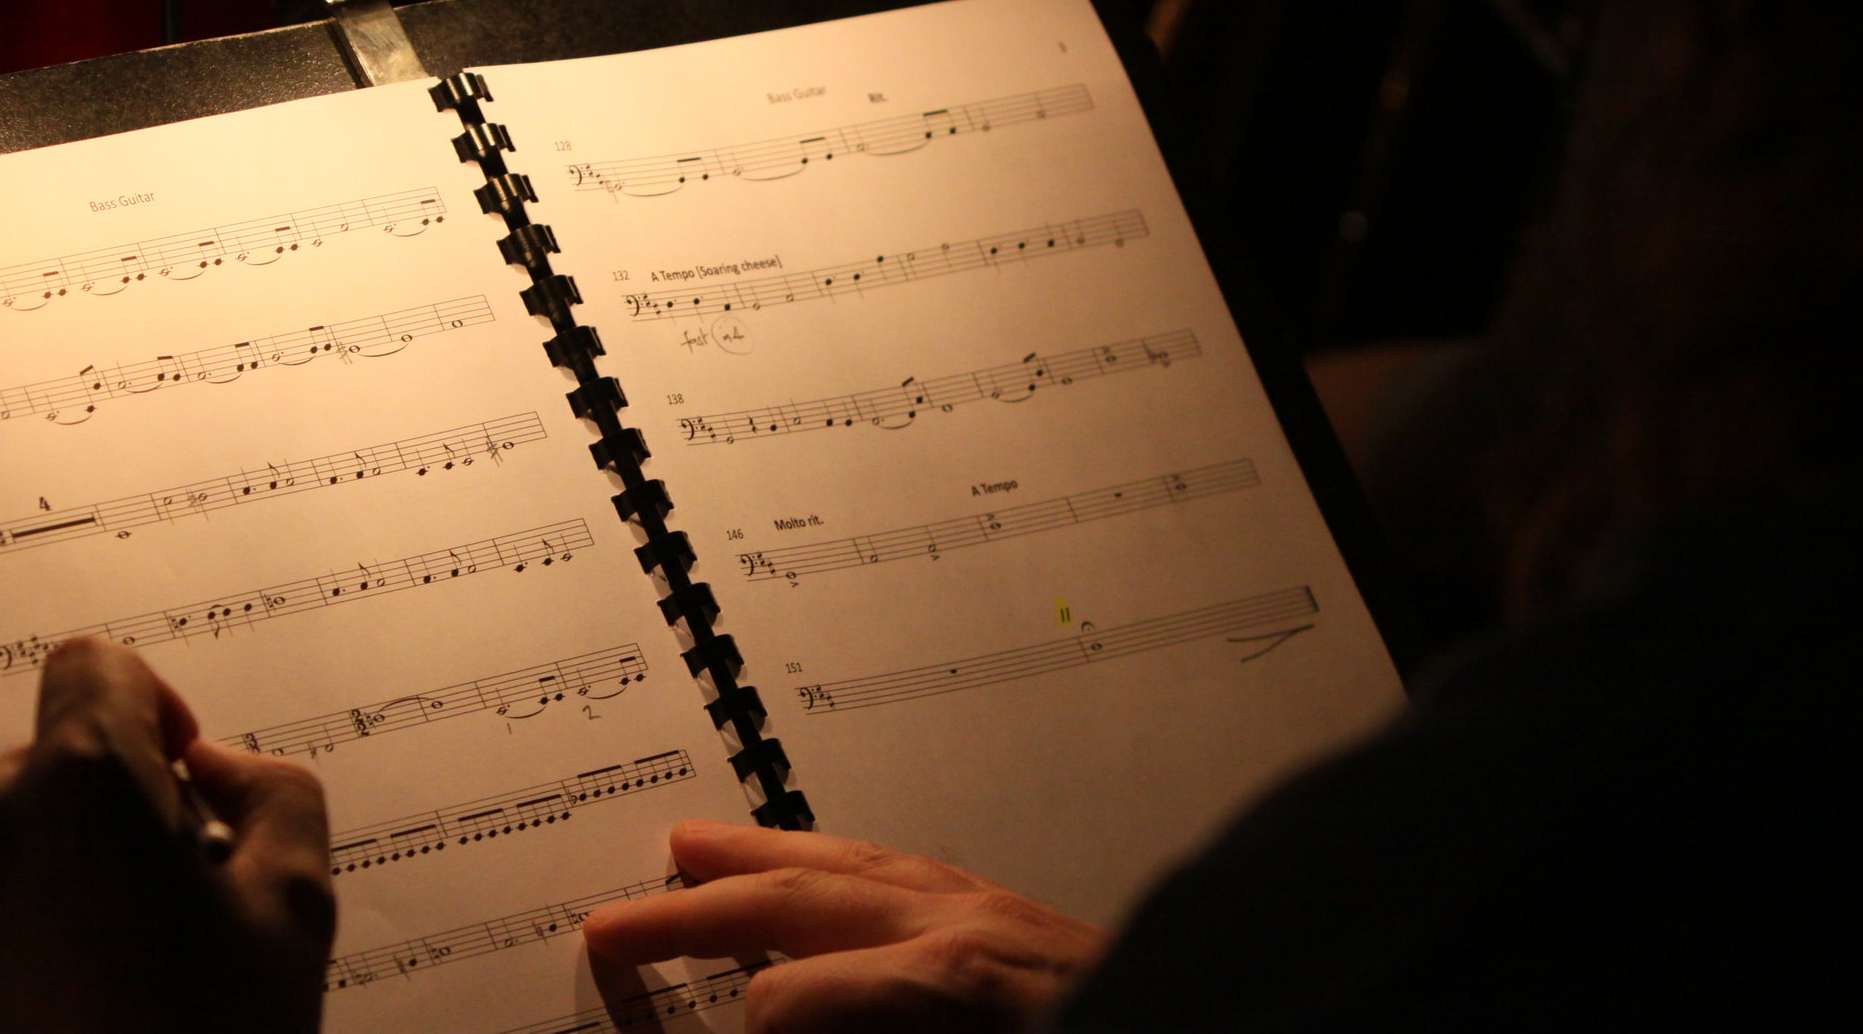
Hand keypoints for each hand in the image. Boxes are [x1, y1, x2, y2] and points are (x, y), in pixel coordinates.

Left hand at [0, 639, 334, 1033]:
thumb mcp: (298, 900)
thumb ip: (275, 789)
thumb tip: (216, 768)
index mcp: (83, 783)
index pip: (96, 666)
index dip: (148, 702)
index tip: (179, 769)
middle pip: (53, 755)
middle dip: (113, 802)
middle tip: (174, 890)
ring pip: (5, 830)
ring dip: (58, 863)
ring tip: (121, 953)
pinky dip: (12, 923)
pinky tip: (69, 991)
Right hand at [583, 819, 1104, 1032]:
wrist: (1249, 1024)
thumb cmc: (1126, 1022)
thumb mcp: (967, 1028)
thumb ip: (858, 1021)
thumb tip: (778, 1018)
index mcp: (954, 980)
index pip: (791, 1003)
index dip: (744, 1031)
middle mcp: (970, 928)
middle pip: (804, 898)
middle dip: (703, 908)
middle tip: (613, 923)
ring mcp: (1001, 912)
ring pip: (855, 862)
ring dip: (765, 858)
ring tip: (690, 847)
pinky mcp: (1030, 916)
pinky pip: (913, 864)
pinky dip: (848, 858)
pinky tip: (824, 866)